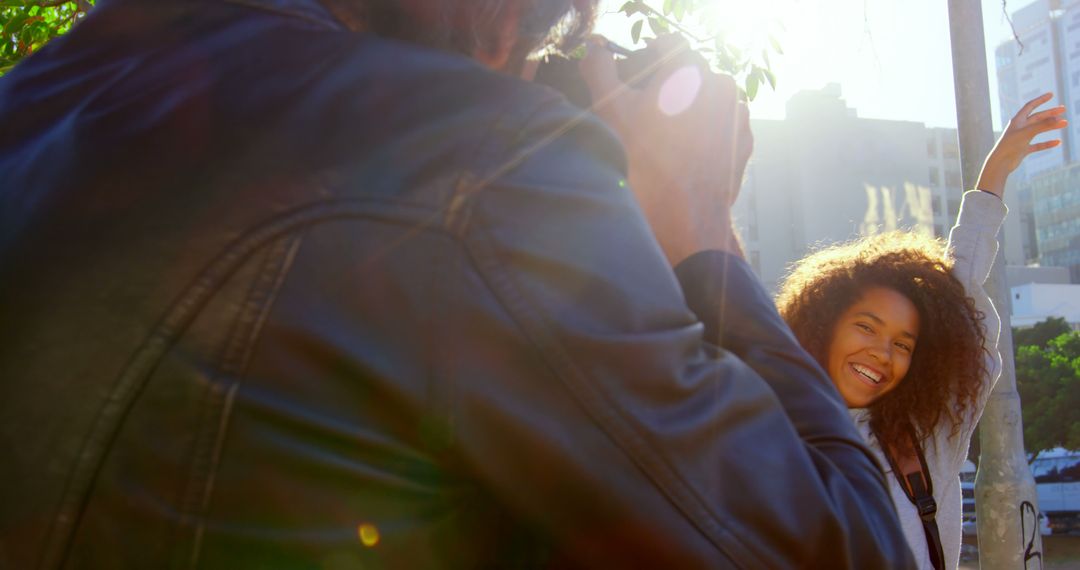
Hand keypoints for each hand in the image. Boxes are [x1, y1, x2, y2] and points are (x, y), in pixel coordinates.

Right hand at [580, 35, 752, 265]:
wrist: (684, 217)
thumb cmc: (644, 163)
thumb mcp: (610, 111)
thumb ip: (599, 69)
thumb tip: (595, 50)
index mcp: (688, 69)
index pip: (668, 42)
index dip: (648, 53)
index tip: (637, 72)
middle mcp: (720, 83)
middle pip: (689, 72)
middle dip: (668, 86)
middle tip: (645, 114)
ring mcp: (736, 114)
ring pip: (706, 98)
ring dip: (688, 108)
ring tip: (664, 140)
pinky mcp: (743, 141)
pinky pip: (721, 124)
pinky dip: (704, 131)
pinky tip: (684, 154)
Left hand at [977, 92, 1066, 196]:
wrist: (1000, 163)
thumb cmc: (1010, 146)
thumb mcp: (1027, 133)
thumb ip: (1043, 125)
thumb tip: (1059, 118)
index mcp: (1017, 121)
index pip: (1030, 106)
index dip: (1040, 100)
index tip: (1051, 94)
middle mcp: (1019, 128)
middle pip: (1037, 117)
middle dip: (1050, 113)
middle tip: (1063, 109)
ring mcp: (1021, 139)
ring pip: (1039, 130)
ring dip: (1051, 126)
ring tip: (1065, 123)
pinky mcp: (1023, 150)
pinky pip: (1038, 145)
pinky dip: (1047, 143)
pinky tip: (1058, 142)